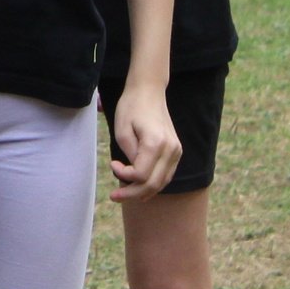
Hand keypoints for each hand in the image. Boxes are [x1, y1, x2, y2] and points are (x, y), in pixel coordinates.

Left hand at [109, 81, 181, 201]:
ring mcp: (176, 151)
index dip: (124, 176)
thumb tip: (133, 174)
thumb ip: (129, 155)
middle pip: (153, 184)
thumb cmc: (131, 107)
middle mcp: (171, 149)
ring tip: (125, 195)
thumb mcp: (121, 130)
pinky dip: (153, 184)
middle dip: (133, 194)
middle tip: (114, 197)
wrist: (148, 92)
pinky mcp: (176, 151)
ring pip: (162, 182)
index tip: (112, 164)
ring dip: (144, 192)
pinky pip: (166, 174)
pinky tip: (139, 187)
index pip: (141, 174)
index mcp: (156, 143)